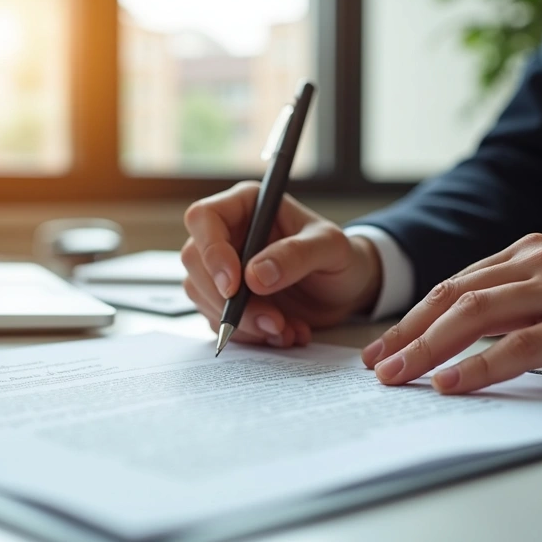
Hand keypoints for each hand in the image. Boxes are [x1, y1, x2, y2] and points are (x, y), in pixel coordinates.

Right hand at [182, 181, 382, 346]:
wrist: (347, 290)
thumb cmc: (341, 257)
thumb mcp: (330, 248)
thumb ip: (296, 255)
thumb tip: (255, 275)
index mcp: (246, 206)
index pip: (204, 218)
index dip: (211, 251)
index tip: (235, 286)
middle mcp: (228, 234)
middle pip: (194, 261)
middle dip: (228, 299)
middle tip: (270, 320)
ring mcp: (224, 269)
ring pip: (202, 295)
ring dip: (241, 322)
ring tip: (285, 329)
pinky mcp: (228, 300)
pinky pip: (218, 321)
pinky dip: (250, 335)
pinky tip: (284, 333)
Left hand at [360, 233, 541, 393]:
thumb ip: (519, 312)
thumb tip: (461, 348)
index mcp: (529, 255)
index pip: (453, 287)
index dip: (411, 319)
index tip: (381, 350)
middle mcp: (540, 263)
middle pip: (453, 297)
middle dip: (406, 334)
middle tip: (375, 368)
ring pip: (476, 314)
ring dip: (428, 348)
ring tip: (398, 377)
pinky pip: (520, 344)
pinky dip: (479, 365)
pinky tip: (449, 383)